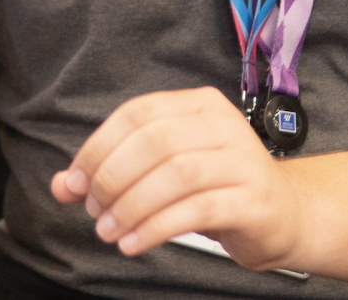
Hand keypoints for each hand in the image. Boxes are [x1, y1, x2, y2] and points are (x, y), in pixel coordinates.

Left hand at [51, 86, 303, 271]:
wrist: (284, 214)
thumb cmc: (217, 188)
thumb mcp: (165, 171)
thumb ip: (115, 172)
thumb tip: (63, 184)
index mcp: (198, 105)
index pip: (138, 113)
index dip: (99, 146)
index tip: (76, 182)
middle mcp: (222, 124)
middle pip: (155, 141)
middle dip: (112, 178)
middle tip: (94, 211)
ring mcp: (241, 160)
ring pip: (176, 173)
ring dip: (132, 205)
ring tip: (110, 231)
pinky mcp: (252, 198)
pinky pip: (198, 208)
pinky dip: (157, 227)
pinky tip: (135, 242)